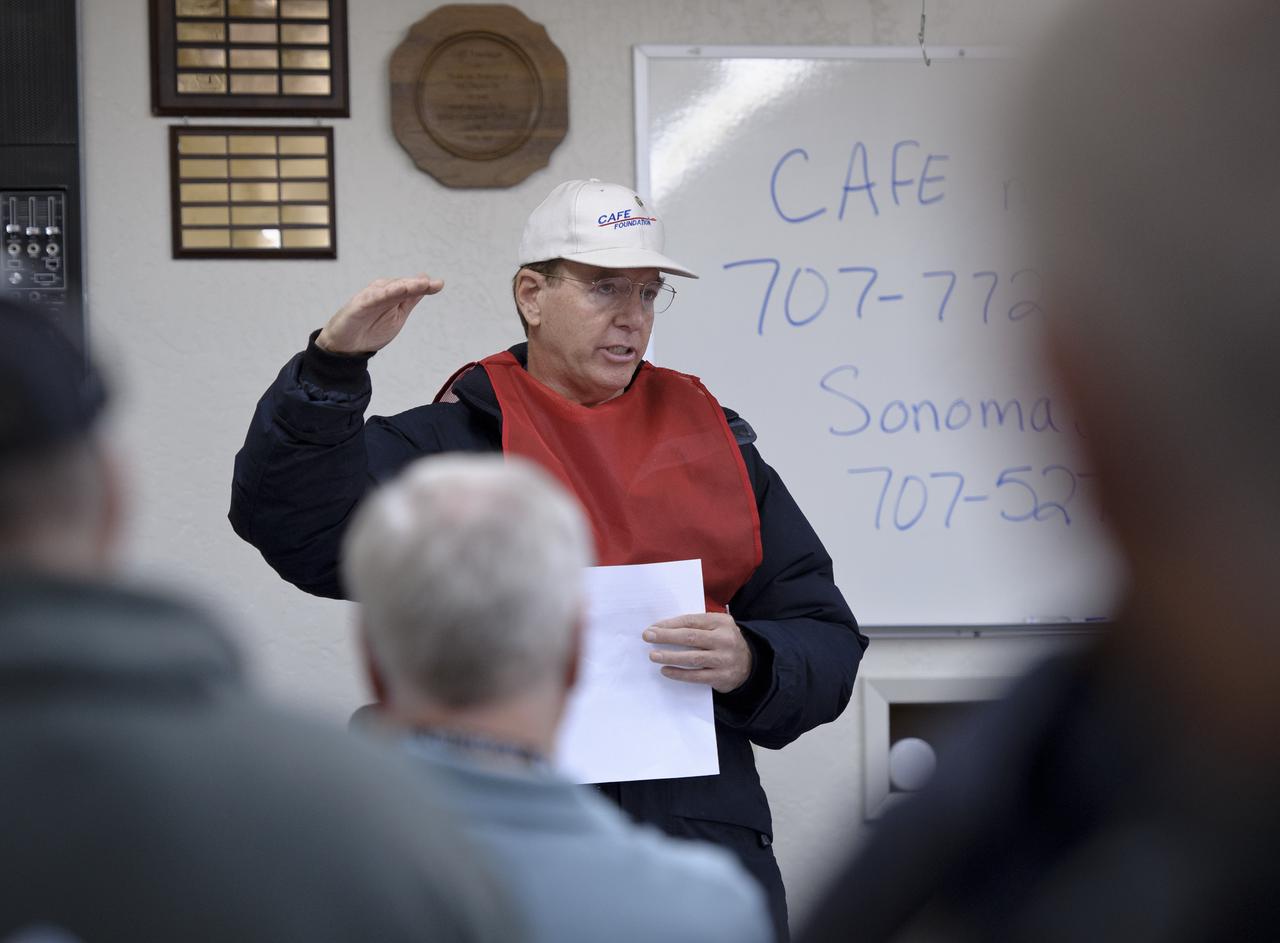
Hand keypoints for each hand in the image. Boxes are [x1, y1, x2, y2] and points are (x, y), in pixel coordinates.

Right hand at [315, 274, 443, 354]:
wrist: (347, 347)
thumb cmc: (371, 330)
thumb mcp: (397, 316)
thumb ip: (409, 300)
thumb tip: (426, 285)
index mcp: (392, 295)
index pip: (410, 288)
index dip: (424, 286)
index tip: (439, 284)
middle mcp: (382, 292)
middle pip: (401, 285)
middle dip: (416, 284)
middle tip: (431, 284)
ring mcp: (370, 297)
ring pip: (389, 289)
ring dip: (404, 285)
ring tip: (419, 284)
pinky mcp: (358, 305)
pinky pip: (372, 298)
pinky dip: (384, 293)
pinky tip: (396, 291)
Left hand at [643, 612, 752, 693]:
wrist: (750, 664)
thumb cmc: (724, 641)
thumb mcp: (718, 626)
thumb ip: (698, 625)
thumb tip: (665, 627)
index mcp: (721, 622)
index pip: (691, 621)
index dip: (670, 624)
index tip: (653, 627)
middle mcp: (724, 640)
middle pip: (690, 637)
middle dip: (666, 636)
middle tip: (648, 636)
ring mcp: (723, 659)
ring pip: (692, 658)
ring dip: (670, 656)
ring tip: (653, 655)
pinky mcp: (721, 677)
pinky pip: (696, 676)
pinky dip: (679, 673)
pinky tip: (666, 670)